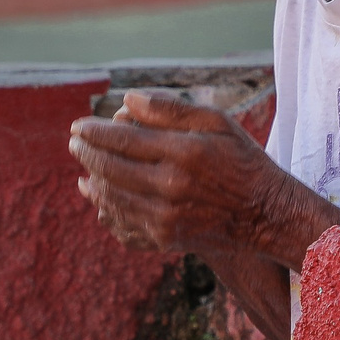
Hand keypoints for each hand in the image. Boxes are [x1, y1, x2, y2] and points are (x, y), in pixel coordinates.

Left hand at [67, 90, 339, 268]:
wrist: (265, 214)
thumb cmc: (241, 160)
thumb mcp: (217, 122)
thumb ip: (171, 109)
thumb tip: (127, 100)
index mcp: (182, 152)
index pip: (122, 140)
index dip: (94, 132)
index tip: (77, 126)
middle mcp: (171, 187)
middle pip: (110, 169)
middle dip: (86, 154)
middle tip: (74, 143)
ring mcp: (166, 217)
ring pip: (111, 198)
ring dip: (92, 181)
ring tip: (85, 169)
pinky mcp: (165, 239)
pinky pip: (123, 223)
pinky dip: (106, 208)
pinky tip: (99, 197)